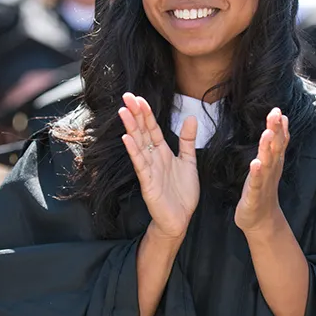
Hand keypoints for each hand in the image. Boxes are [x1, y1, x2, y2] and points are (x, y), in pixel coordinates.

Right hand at [119, 93, 198, 238]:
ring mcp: (148, 169)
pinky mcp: (147, 182)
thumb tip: (191, 118)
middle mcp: (153, 157)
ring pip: (138, 144)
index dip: (146, 113)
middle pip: (142, 132)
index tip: (138, 97)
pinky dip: (133, 151)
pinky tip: (127, 138)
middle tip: (127, 96)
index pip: (152, 128)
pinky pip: (140, 164)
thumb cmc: (182, 192)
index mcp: (162, 152)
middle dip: (135, 114)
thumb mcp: (188, 162)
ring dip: (131, 127)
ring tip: (124, 111)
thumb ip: (187, 140)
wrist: (180, 218)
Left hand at [236, 108, 289, 234]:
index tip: (278, 110)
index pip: (278, 141)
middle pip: (274, 148)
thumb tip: (281, 120)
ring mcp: (263, 182)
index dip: (279, 126)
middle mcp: (271, 170)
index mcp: (273, 162)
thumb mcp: (269, 163)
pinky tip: (256, 163)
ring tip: (267, 133)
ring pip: (267, 163)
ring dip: (267, 148)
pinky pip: (255, 182)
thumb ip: (275, 143)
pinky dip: (256, 173)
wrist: (261, 220)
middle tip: (276, 114)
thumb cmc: (262, 189)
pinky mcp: (254, 194)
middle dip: (275, 131)